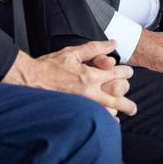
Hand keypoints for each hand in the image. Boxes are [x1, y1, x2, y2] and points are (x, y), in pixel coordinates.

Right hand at [3, 42, 135, 116]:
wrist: (31, 80)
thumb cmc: (50, 66)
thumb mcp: (73, 52)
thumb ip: (95, 48)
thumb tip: (112, 43)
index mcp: (90, 76)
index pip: (117, 74)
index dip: (125, 72)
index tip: (127, 72)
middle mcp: (90, 92)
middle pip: (118, 95)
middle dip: (127, 94)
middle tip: (131, 97)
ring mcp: (84, 104)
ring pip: (110, 109)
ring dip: (120, 108)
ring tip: (127, 109)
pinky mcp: (77, 111)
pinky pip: (98, 118)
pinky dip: (107, 120)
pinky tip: (111, 120)